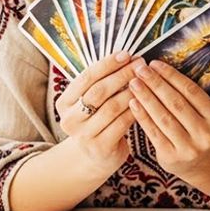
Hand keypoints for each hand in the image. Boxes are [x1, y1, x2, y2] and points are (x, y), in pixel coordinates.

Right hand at [55, 51, 141, 176]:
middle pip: (98, 91)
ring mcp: (83, 135)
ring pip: (111, 107)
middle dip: (122, 75)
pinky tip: (145, 101)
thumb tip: (126, 56)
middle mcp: (70, 119)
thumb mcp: (90, 103)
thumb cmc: (97, 121)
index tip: (126, 54)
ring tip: (145, 81)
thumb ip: (100, 83)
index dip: (107, 64)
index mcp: (64, 103)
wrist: (95, 157)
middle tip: (140, 64)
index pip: (86, 78)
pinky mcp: (100, 147)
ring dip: (131, 91)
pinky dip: (134, 110)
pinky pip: (121, 124)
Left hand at [127, 59, 209, 178]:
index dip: (171, 76)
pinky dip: (142, 116)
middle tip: (140, 70)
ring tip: (133, 83)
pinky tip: (133, 103)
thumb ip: (187, 96)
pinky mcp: (171, 156)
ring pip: (163, 117)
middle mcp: (205, 134)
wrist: (199, 164)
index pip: (191, 91)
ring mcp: (189, 147)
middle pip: (176, 103)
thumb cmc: (196, 130)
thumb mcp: (202, 114)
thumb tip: (159, 69)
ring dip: (146, 97)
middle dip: (156, 84)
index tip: (154, 63)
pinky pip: (153, 132)